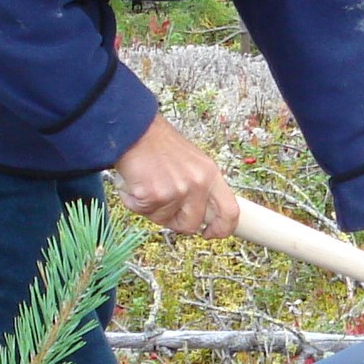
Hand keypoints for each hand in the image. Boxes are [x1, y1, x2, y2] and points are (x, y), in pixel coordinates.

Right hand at [112, 115, 239, 236]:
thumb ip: (200, 188)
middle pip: (192, 224)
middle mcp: (197, 184)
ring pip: (164, 220)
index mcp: (210, 175)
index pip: (230, 211)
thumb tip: (201, 215)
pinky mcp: (153, 195)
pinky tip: (134, 183)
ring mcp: (176, 191)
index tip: (210, 234)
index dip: (222, 230)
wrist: (133, 129)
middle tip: (162, 206)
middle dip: (175, 221)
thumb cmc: (158, 144)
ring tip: (146, 185)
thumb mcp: (192, 162)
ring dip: (151, 209)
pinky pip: (142, 211)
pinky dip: (133, 201)